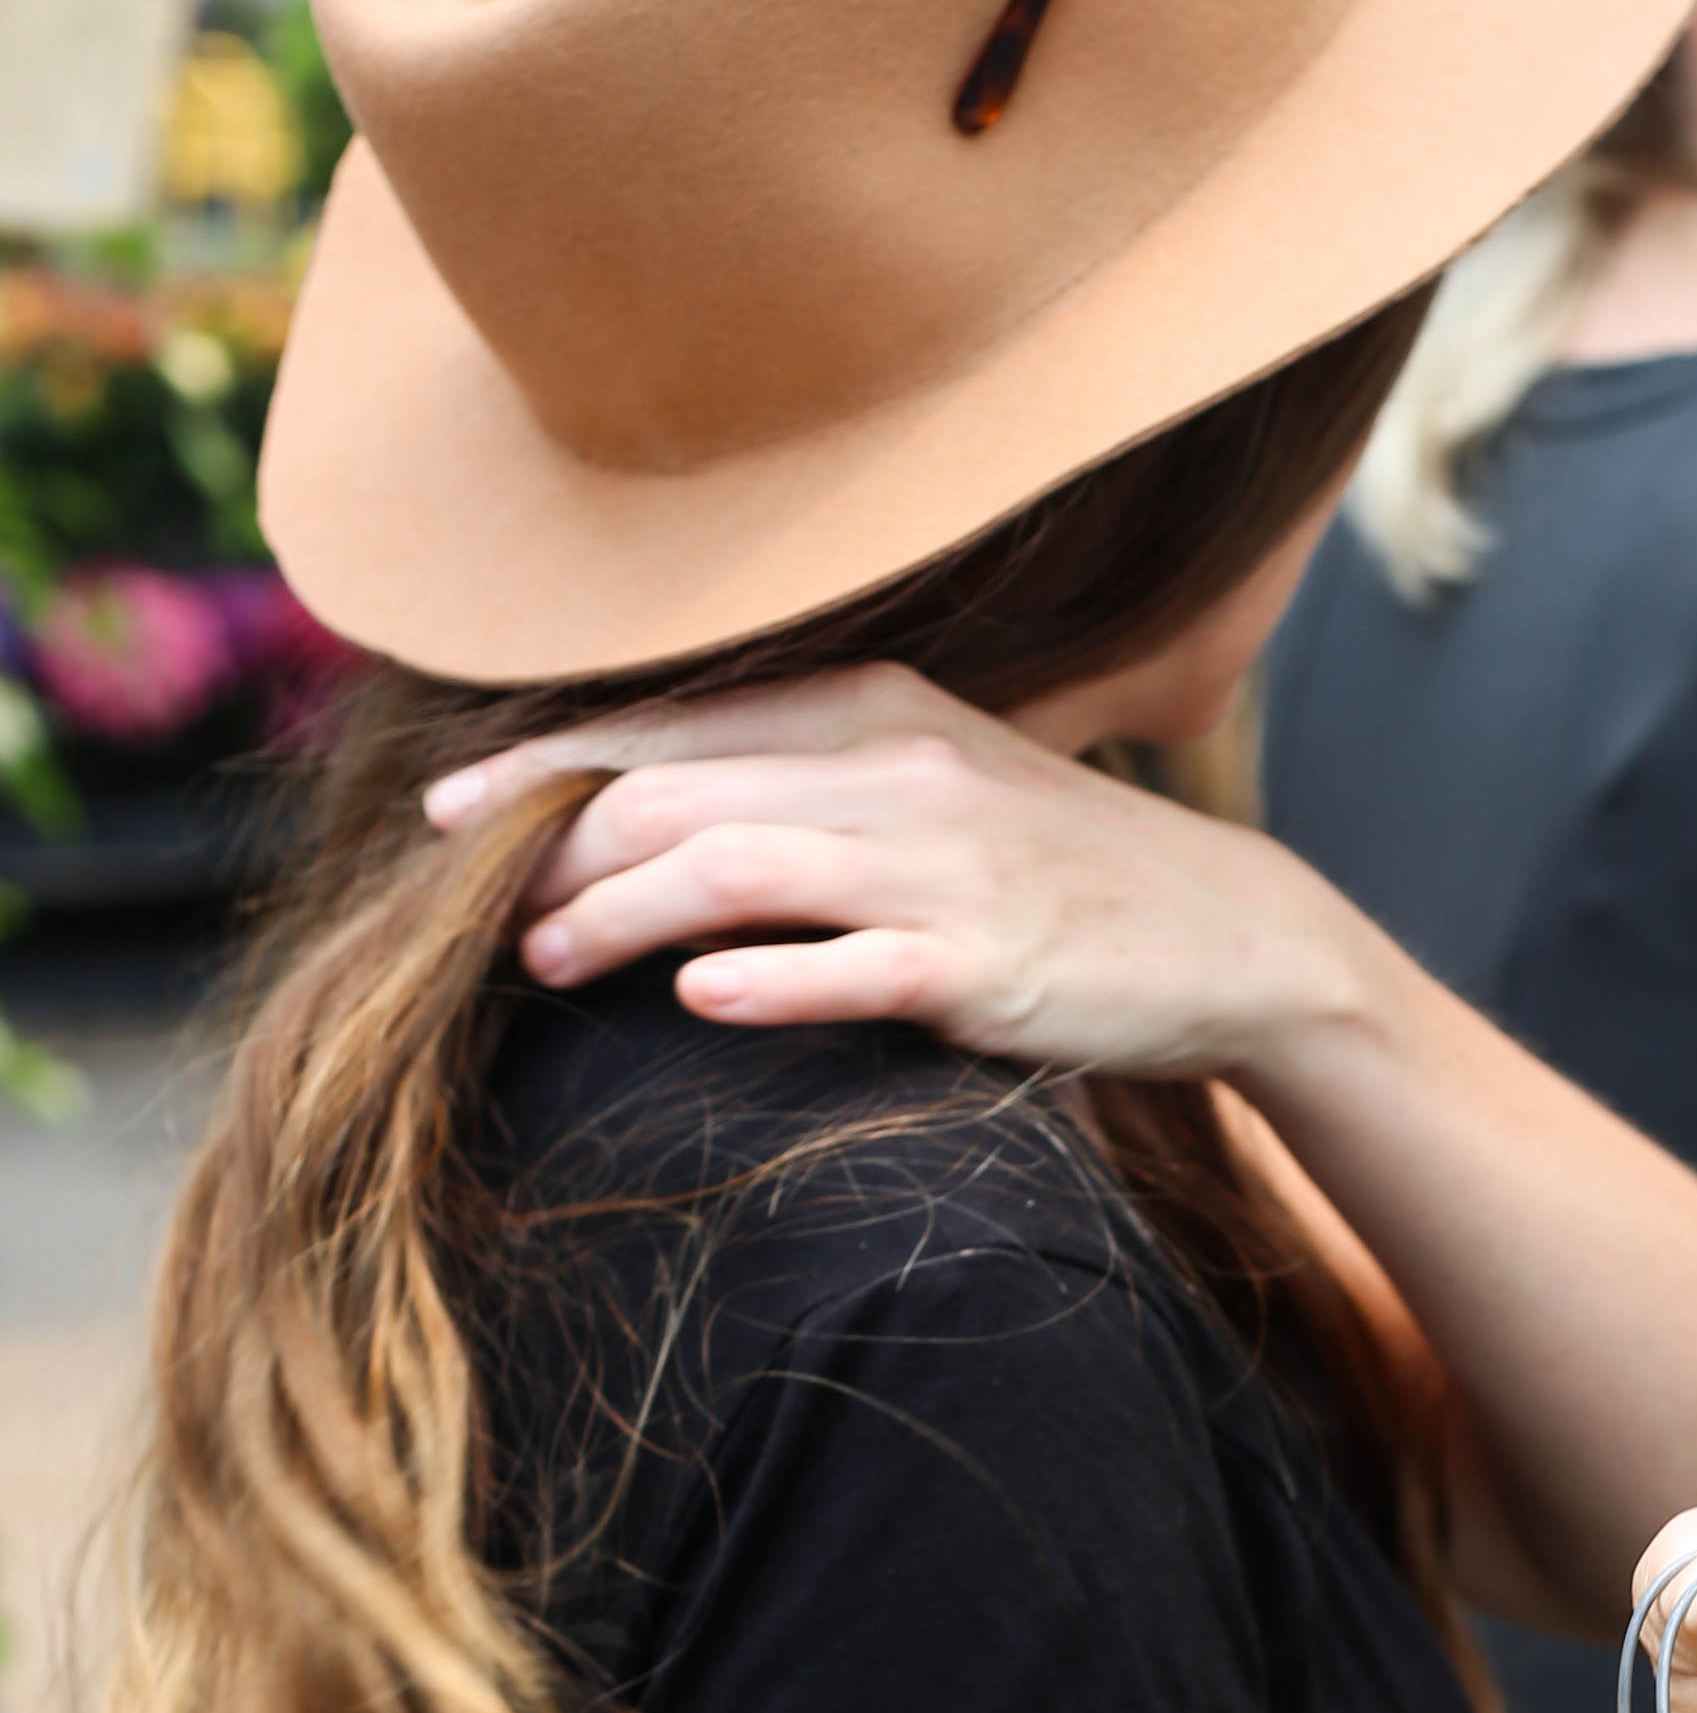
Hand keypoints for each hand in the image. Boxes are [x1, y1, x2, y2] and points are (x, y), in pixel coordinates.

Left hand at [425, 665, 1365, 1076]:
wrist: (1233, 935)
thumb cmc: (1063, 871)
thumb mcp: (938, 785)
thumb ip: (812, 779)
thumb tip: (661, 808)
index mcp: (874, 712)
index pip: (672, 732)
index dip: (545, 774)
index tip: (448, 820)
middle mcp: (896, 773)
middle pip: (677, 798)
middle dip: (555, 857)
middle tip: (477, 916)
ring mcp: (942, 871)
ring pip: (736, 873)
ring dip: (619, 917)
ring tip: (542, 964)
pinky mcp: (985, 968)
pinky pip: (852, 969)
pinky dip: (767, 981)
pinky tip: (696, 1000)